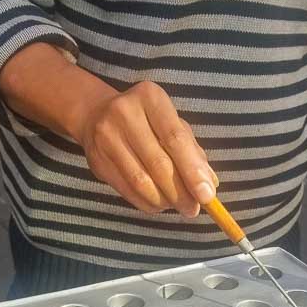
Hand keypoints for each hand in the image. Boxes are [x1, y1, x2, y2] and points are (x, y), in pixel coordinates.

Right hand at [77, 81, 217, 217]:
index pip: (175, 139)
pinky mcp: (96, 160)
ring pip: (141, 181)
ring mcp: (106, 137)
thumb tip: (210, 184)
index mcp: (150, 98)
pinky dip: (147, 203)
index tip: (207, 195)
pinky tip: (158, 203)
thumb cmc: (147, 121)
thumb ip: (192, 151)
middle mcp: (125, 113)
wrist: (97, 115)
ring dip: (164, 200)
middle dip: (180, 192)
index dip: (192, 170)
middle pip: (158, 163)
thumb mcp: (172, 123)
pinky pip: (127, 190)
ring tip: (177, 206)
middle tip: (193, 209)